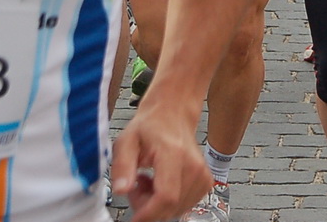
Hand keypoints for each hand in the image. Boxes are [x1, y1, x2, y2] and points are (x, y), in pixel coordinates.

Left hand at [110, 103, 212, 221]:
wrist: (172, 114)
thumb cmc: (150, 126)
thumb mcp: (126, 141)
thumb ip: (122, 166)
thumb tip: (121, 190)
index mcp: (174, 154)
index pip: (166, 196)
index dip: (149, 213)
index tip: (134, 217)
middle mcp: (193, 165)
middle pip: (171, 206)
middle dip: (148, 206)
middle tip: (137, 185)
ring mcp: (202, 174)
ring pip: (177, 209)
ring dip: (158, 204)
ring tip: (148, 181)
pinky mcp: (205, 181)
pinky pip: (185, 205)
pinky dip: (170, 202)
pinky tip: (161, 185)